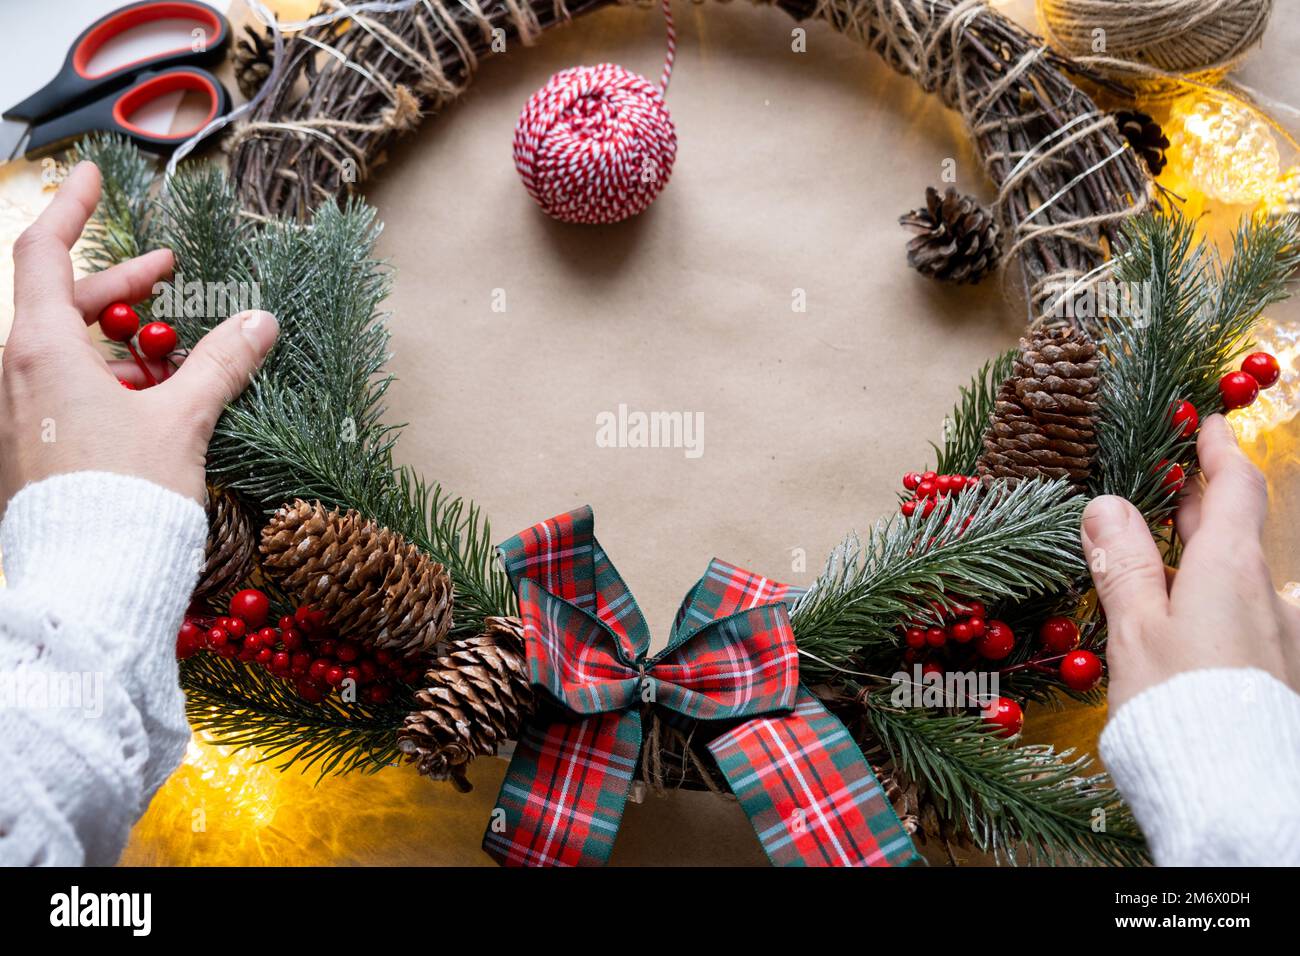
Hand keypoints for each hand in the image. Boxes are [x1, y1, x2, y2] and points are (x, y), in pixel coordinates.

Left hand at [1, 161, 277, 508]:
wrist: (89, 584)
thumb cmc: (127, 496)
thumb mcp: (182, 421)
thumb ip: (219, 365)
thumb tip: (259, 323)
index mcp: (41, 352)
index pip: (41, 252)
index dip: (70, 208)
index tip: (91, 177)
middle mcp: (16, 378)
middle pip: (57, 303)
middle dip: (116, 283)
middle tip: (165, 270)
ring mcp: (17, 418)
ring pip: (62, 353)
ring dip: (115, 340)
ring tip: (171, 352)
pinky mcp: (28, 453)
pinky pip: (61, 396)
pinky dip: (103, 382)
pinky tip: (150, 405)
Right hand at [1081, 413, 1299, 709]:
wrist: (1236, 792)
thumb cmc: (1177, 702)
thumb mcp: (1135, 627)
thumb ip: (1123, 563)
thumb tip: (1106, 504)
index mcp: (1232, 569)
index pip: (1236, 487)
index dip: (1220, 450)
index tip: (1207, 423)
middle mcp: (1269, 596)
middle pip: (1236, 533)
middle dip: (1199, 508)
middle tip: (1162, 490)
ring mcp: (1281, 639)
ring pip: (1239, 583)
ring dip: (1202, 565)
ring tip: (1156, 570)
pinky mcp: (1280, 678)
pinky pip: (1245, 624)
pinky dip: (1212, 609)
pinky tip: (1183, 633)